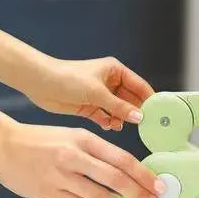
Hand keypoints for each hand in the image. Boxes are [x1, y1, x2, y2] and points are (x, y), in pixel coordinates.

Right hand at [0, 110, 164, 197]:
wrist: (2, 145)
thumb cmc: (40, 140)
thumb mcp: (72, 136)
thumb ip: (97, 153)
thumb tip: (124, 172)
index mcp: (83, 139)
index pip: (123, 159)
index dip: (144, 175)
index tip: (158, 186)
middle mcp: (74, 157)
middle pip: (116, 179)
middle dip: (140, 194)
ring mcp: (61, 176)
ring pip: (100, 197)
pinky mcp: (49, 193)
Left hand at [26, 56, 154, 130]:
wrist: (39, 83)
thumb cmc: (67, 78)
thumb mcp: (97, 93)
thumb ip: (119, 106)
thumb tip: (139, 117)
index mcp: (115, 71)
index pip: (139, 86)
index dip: (149, 99)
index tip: (158, 113)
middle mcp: (110, 82)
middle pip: (130, 100)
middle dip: (135, 112)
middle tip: (144, 126)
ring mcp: (100, 96)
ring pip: (119, 110)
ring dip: (121, 119)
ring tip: (119, 125)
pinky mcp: (90, 107)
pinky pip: (106, 117)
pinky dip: (108, 122)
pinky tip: (108, 126)